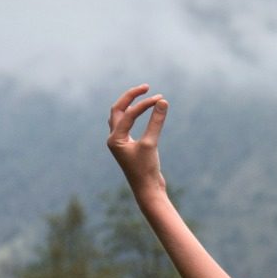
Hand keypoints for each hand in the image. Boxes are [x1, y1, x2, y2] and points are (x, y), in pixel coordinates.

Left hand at [107, 83, 168, 197]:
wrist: (147, 190)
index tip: (160, 99)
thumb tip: (162, 101)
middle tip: (146, 87)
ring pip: (121, 117)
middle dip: (131, 97)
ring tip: (143, 95)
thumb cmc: (146, 170)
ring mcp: (121, 143)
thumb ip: (156, 122)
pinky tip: (145, 112)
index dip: (144, 105)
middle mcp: (114, 139)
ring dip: (130, 105)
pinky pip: (128, 125)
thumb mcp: (151, 144)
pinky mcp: (130, 147)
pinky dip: (135, 115)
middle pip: (118, 110)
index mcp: (114, 139)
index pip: (129, 114)